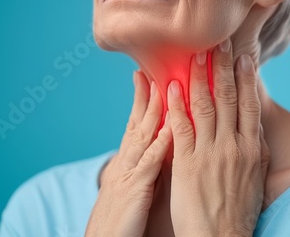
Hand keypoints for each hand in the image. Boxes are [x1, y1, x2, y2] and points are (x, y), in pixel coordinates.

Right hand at [85, 71, 171, 236]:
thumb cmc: (120, 222)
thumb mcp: (131, 189)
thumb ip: (143, 169)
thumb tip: (160, 152)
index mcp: (126, 163)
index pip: (135, 125)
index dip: (142, 101)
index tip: (148, 78)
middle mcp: (125, 162)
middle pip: (137, 122)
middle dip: (145, 95)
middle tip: (152, 68)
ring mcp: (128, 173)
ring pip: (142, 135)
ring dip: (153, 109)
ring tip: (163, 84)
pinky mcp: (134, 189)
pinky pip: (149, 163)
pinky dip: (159, 143)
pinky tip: (170, 127)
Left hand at [168, 40, 269, 236]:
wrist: (221, 236)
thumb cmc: (239, 208)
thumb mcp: (256, 175)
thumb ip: (253, 147)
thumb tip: (252, 124)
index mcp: (252, 148)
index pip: (249, 104)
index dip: (246, 78)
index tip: (243, 57)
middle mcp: (233, 146)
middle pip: (227, 98)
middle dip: (222, 68)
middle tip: (219, 43)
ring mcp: (209, 153)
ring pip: (204, 106)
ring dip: (199, 78)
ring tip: (196, 55)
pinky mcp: (186, 162)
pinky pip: (181, 127)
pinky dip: (175, 105)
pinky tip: (170, 86)